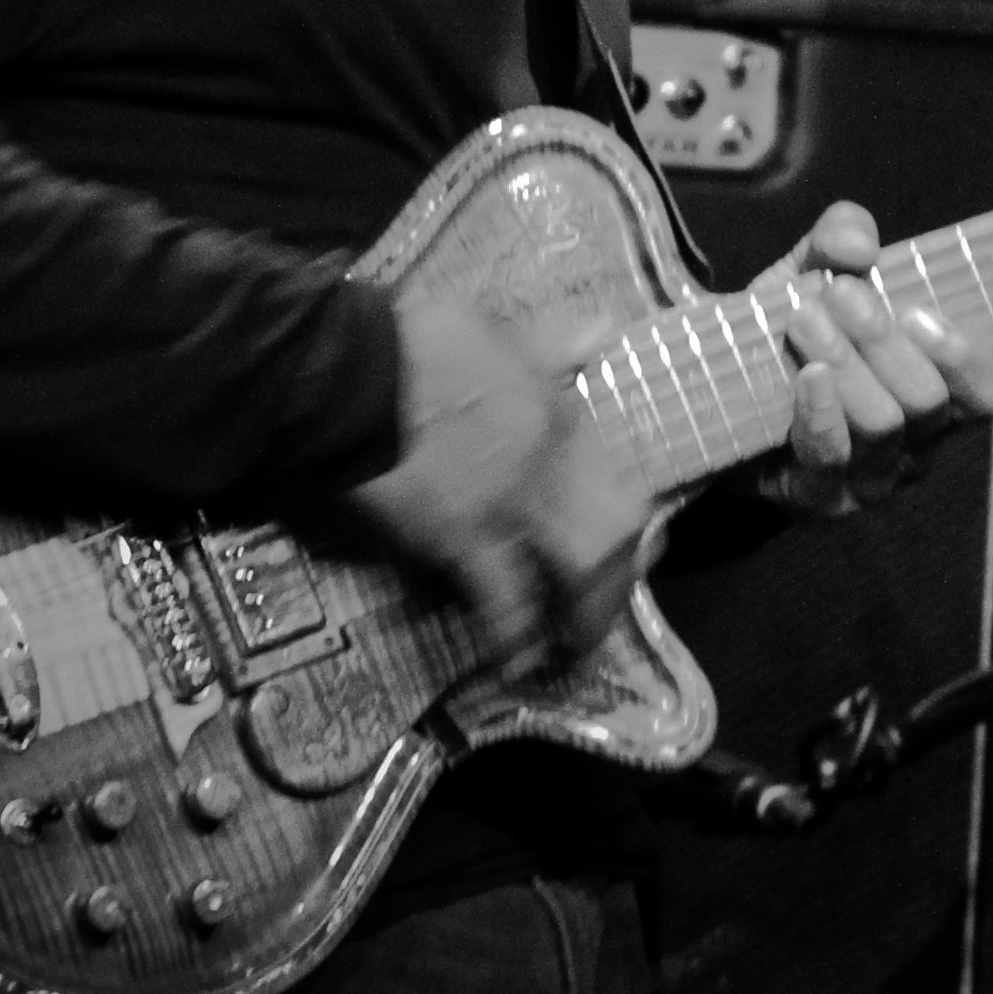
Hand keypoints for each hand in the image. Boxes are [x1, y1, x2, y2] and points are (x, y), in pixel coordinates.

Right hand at [341, 293, 652, 672]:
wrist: (354, 372)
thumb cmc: (415, 339)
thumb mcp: (497, 328)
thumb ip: (554, 343)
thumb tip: (605, 329)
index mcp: (560, 412)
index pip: (619, 475)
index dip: (634, 519)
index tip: (638, 545)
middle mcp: (552, 464)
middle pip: (615, 531)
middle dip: (618, 578)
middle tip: (605, 610)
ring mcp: (512, 505)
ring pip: (577, 572)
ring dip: (581, 617)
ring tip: (572, 650)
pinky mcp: (463, 541)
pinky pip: (504, 603)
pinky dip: (513, 638)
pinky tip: (513, 665)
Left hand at [758, 200, 992, 516]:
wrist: (717, 394)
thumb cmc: (789, 333)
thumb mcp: (814, 271)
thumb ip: (840, 239)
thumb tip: (858, 243)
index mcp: (938, 393)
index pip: (986, 393)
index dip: (965, 357)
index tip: (917, 310)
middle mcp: (915, 444)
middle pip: (927, 402)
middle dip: (884, 341)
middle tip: (840, 294)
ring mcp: (869, 479)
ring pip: (883, 426)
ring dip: (846, 364)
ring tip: (804, 320)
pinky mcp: (818, 499)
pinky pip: (831, 461)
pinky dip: (822, 413)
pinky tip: (806, 377)